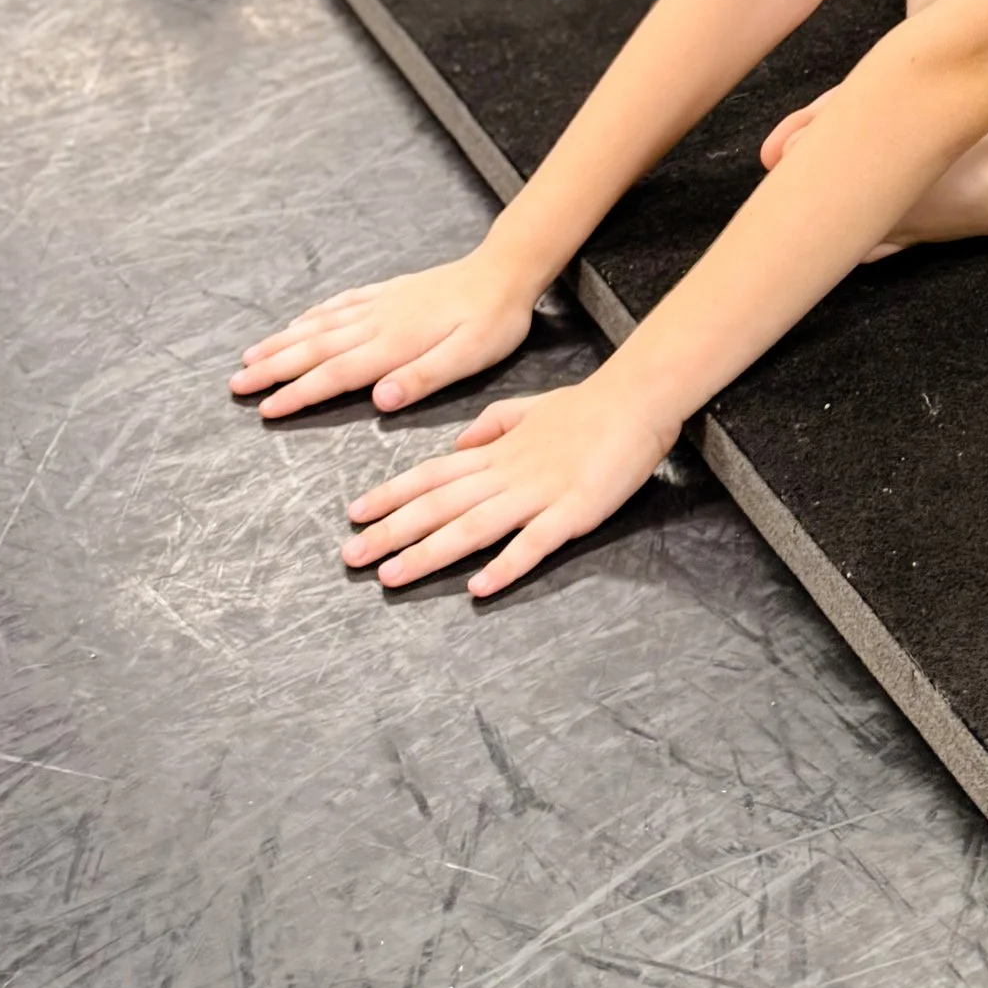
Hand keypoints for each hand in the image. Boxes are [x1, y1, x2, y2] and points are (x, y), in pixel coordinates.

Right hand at [233, 252, 537, 417]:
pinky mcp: (390, 292)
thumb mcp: (468, 357)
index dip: (298, 393)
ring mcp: (381, 304)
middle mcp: (378, 323)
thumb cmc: (492, 322)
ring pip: (320, 325)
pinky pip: (341, 304)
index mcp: (393, 345)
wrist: (505, 270)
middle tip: (236, 385)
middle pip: (314, 349)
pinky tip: (300, 321)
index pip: (335, 374)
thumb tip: (379, 401)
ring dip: (283, 342)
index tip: (265, 409)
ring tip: (251, 356)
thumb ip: (423, 378)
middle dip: (272, 368)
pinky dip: (314, 315)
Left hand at [342, 374, 678, 595]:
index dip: (390, 496)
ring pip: (472, 527)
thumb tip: (458, 444)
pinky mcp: (572, 513)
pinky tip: (479, 587)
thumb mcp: (527, 407)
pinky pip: (533, 543)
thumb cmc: (585, 406)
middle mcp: (506, 475)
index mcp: (494, 453)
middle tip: (351, 557)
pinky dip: (504, 566)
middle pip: (438, 506)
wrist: (635, 400)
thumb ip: (491, 425)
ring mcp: (537, 495)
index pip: (431, 476)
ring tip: (392, 576)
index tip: (354, 514)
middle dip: (391, 533)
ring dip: (428, 553)